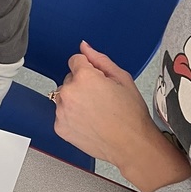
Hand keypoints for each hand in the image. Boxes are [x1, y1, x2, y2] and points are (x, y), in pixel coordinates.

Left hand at [54, 41, 156, 165]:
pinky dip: (72, 116)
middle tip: (101, 99)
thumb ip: (99, 59)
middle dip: (82, 85)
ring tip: (96, 112)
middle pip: (69, 79)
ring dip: (76, 100)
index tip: (98, 80)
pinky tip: (89, 122)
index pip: (75, 60)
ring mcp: (62, 111)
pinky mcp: (59, 127)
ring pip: (65, 97)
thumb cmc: (130, 115)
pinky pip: (62, 114)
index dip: (89, 68)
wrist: (131, 144)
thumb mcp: (122, 78)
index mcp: (84, 77)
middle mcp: (68, 93)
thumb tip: (84, 46)